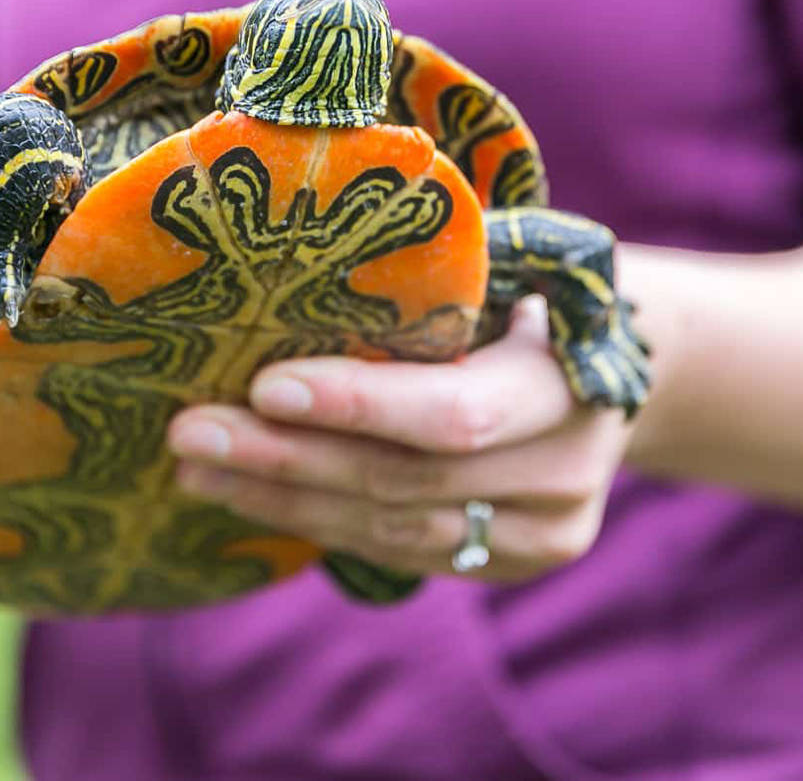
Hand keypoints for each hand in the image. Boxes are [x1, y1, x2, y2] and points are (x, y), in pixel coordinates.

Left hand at [168, 296, 630, 580]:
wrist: (612, 376)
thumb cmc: (530, 296)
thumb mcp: (505, 269)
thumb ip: (431, 277)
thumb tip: (292, 240)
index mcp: (568, 378)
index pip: (452, 414)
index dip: (356, 406)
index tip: (262, 386)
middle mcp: (566, 468)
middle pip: (404, 481)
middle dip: (286, 458)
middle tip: (190, 433)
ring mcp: (547, 530)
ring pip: (393, 530)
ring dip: (285, 500)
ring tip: (200, 470)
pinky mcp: (518, 563)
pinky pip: (402, 554)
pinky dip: (323, 524)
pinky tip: (257, 497)